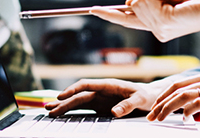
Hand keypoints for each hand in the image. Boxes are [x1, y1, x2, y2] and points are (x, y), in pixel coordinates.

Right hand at [45, 78, 165, 116]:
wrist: (149, 97)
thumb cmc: (145, 95)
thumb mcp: (140, 99)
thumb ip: (127, 105)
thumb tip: (113, 112)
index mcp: (108, 84)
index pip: (86, 84)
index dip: (73, 89)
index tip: (61, 96)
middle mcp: (100, 90)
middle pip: (78, 95)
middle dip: (63, 101)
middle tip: (49, 108)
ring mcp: (99, 98)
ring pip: (78, 101)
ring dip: (64, 106)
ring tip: (49, 110)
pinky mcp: (99, 107)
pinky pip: (83, 109)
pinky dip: (72, 111)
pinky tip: (62, 114)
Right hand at [91, 0, 199, 41]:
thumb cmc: (198, 1)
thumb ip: (150, 1)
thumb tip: (129, 2)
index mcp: (157, 26)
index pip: (128, 20)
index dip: (110, 14)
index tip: (92, 10)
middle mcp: (156, 31)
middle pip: (133, 4)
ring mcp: (158, 30)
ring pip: (139, 0)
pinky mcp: (162, 23)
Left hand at [148, 72, 199, 134]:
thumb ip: (199, 99)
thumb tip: (181, 107)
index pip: (178, 84)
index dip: (163, 95)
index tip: (154, 108)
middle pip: (177, 88)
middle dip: (160, 102)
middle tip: (151, 115)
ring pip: (183, 96)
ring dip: (168, 108)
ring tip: (160, 118)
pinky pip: (197, 104)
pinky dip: (187, 112)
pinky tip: (185, 119)